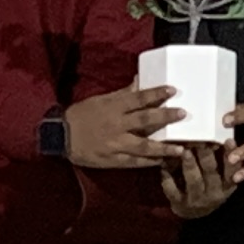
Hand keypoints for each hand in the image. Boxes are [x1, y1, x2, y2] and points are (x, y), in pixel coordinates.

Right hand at [58, 80, 186, 169]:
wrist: (61, 136)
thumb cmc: (81, 115)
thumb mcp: (101, 100)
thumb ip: (123, 93)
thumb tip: (140, 80)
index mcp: (113, 107)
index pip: (138, 98)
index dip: (156, 94)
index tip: (173, 91)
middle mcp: (116, 125)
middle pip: (144, 120)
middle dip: (165, 117)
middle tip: (183, 115)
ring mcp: (115, 144)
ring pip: (143, 146)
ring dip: (163, 148)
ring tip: (180, 150)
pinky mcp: (112, 160)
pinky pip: (134, 162)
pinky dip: (149, 163)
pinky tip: (162, 162)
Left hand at [157, 142, 236, 220]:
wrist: (193, 214)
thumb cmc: (209, 187)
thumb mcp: (220, 177)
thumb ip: (220, 159)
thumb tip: (216, 133)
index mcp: (227, 185)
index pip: (232, 170)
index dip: (231, 156)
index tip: (228, 140)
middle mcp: (214, 193)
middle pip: (211, 173)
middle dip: (206, 156)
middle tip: (201, 141)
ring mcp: (196, 199)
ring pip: (193, 181)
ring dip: (189, 165)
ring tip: (185, 151)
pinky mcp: (179, 203)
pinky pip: (173, 190)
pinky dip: (167, 178)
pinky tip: (164, 167)